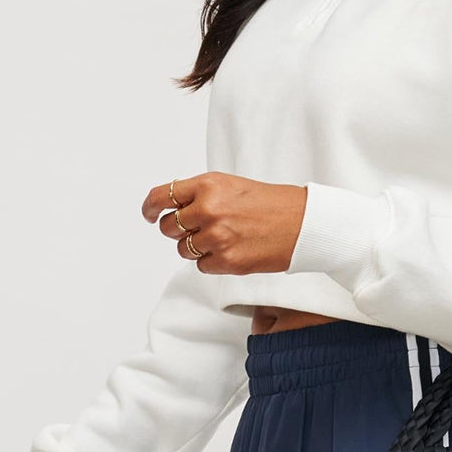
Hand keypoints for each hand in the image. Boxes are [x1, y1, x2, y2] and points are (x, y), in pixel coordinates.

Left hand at [142, 172, 307, 274]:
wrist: (302, 223)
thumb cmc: (269, 203)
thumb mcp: (230, 185)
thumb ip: (199, 194)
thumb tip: (171, 209)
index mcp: (207, 185)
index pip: (161, 197)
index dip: (149, 208)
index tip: (148, 214)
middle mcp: (208, 209)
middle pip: (168, 227)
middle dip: (178, 230)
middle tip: (199, 228)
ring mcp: (216, 237)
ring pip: (182, 249)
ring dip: (196, 247)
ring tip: (223, 238)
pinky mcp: (226, 261)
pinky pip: (201, 266)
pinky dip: (212, 261)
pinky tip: (233, 249)